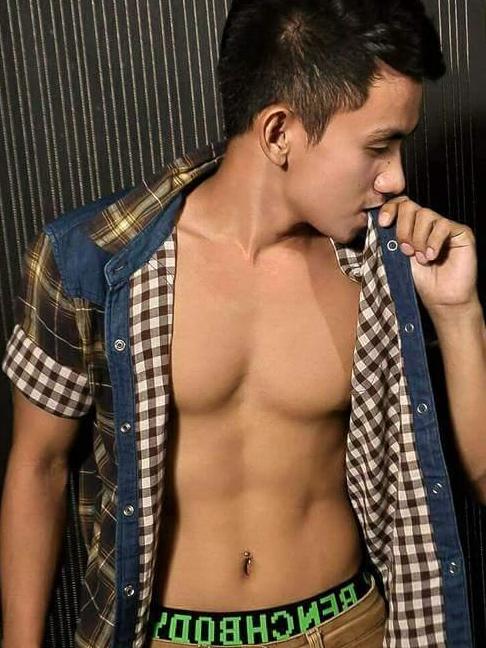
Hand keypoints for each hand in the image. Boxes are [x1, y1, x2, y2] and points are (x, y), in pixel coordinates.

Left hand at [378, 196, 479, 316]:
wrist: (441, 299)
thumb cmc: (420, 280)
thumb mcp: (399, 257)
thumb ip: (391, 238)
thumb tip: (379, 222)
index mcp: (412, 226)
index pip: (400, 204)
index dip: (390, 209)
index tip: (383, 223)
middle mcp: (429, 223)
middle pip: (410, 206)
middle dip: (403, 229)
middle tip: (405, 251)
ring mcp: (445, 226)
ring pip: (425, 215)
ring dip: (418, 239)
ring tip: (421, 258)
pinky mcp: (461, 232)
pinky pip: (443, 226)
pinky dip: (433, 242)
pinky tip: (432, 256)